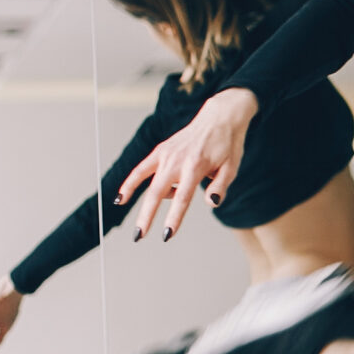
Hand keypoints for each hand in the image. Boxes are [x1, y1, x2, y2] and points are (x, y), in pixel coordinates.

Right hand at [119, 87, 256, 240]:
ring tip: (135, 225)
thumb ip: (220, 187)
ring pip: (145, 182)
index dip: (174, 218)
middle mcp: (177, 160)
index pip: (182, 198)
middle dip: (147, 216)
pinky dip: (130, 183)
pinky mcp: (160, 151)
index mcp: (195, 166)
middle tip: (139, 236)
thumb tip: (210, 203)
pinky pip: (141, 169)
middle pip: (157, 193)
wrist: (219, 118)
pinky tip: (121, 197)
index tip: (167, 234)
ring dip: (136, 204)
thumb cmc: (228, 145)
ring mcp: (166, 154)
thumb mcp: (232, 167)